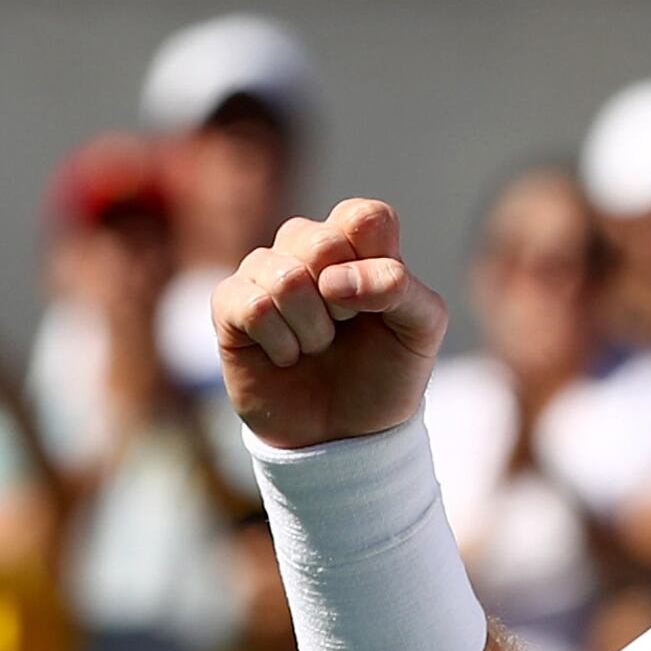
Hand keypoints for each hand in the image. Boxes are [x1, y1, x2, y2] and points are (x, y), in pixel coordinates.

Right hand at [215, 199, 450, 450]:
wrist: (344, 434)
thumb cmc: (384, 374)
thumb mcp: (420, 331)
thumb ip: (400, 288)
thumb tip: (334, 279)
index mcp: (358, 243)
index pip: (363, 216)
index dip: (373, 263)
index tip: (381, 302)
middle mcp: (307, 248)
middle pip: (320, 241)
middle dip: (343, 303)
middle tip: (344, 327)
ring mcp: (264, 272)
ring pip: (286, 276)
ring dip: (313, 330)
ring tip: (316, 347)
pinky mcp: (230, 305)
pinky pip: (253, 306)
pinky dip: (281, 344)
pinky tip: (286, 356)